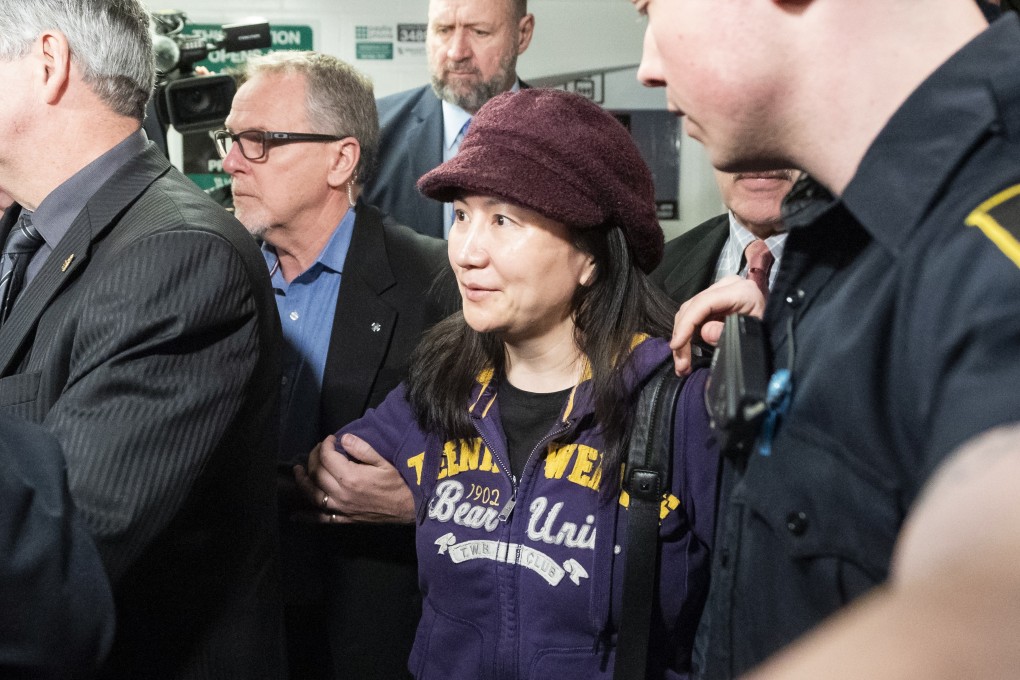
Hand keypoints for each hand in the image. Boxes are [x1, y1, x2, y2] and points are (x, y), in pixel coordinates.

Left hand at [293, 434, 414, 523]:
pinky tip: (296, 514)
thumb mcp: (384, 462)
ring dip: (303, 481)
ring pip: (313, 494)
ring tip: (298, 470)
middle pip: (317, 473)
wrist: (408, 508)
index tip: (330, 439)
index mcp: (351, 477)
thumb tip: (344, 438)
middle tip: (318, 449)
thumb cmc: (398, 483)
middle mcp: (342, 493)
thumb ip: (362, 449)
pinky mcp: (344, 518)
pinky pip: (321, 518)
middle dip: (314, 457)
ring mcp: (341, 507)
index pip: (328, 457)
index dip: (325, 445)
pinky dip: (307, 516)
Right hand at [671, 275, 765, 374]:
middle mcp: (726, 286)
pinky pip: (695, 314)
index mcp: (740, 291)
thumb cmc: (773, 328)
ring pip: (688, 311)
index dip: (687, 325)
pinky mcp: (715, 300)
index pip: (703, 304)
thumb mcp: (755, 332)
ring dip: (681, 337)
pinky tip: (686, 351)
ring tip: (682, 363)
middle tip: (681, 364)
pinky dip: (687, 334)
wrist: (784, 322)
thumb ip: (729, 332)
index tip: (677, 345)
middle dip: (681, 336)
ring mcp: (719, 291)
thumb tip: (705, 332)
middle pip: (691, 307)